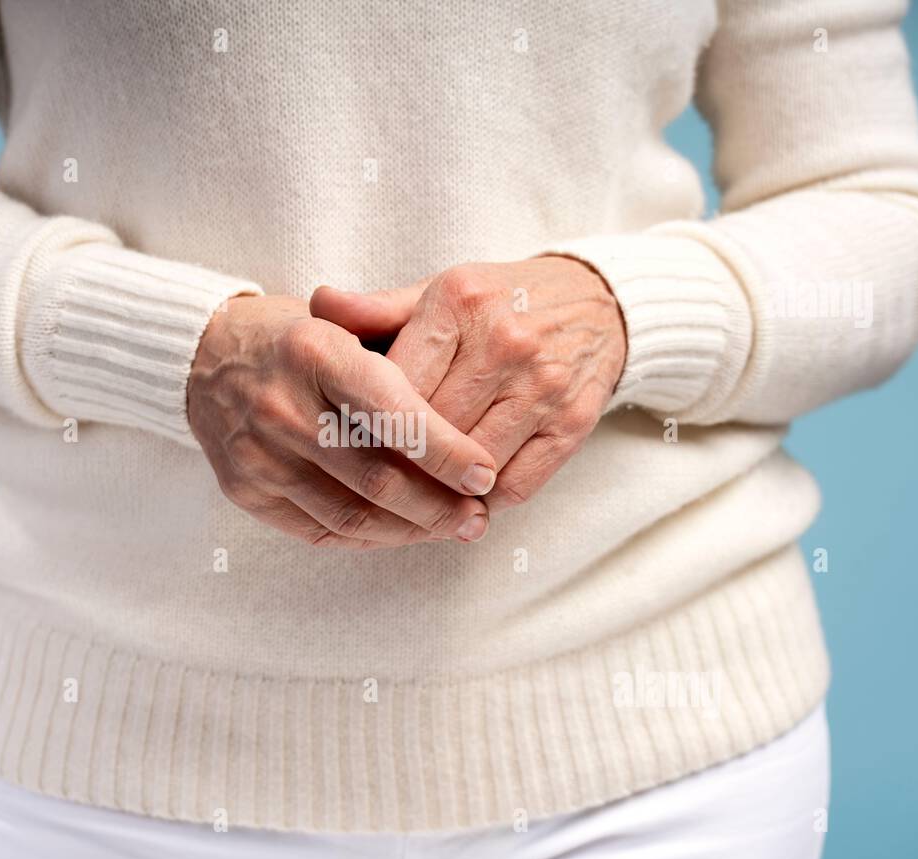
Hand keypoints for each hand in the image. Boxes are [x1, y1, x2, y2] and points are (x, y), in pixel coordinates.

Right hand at [188, 294, 497, 548]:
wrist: (206, 356)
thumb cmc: (300, 340)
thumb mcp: (348, 323)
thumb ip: (405, 357)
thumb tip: (475, 424)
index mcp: (316, 350)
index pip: (395, 415)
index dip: (447, 452)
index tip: (486, 472)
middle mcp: (281, 405)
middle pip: (377, 477)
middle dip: (438, 505)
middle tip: (478, 516)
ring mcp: (258, 454)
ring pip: (352, 515)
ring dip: (411, 531)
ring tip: (451, 529)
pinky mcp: (244, 491)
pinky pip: (320, 532)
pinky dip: (370, 538)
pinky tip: (403, 532)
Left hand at [310, 257, 625, 511]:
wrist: (597, 305)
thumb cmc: (499, 305)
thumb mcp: (439, 294)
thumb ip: (377, 309)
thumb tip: (319, 303)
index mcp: (460, 301)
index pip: (396, 382)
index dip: (365, 423)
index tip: (342, 447)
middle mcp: (506, 342)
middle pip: (431, 429)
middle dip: (397, 463)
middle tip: (365, 488)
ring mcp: (543, 386)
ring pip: (470, 466)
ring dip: (437, 493)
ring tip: (407, 505)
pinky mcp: (572, 424)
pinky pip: (515, 485)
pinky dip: (482, 503)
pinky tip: (458, 503)